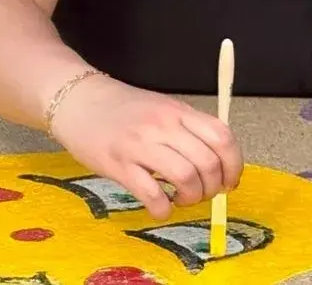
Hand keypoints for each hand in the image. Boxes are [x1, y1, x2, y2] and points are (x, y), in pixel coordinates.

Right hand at [45, 74, 241, 219]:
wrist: (77, 101)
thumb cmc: (120, 109)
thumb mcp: (161, 109)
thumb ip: (187, 130)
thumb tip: (216, 164)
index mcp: (178, 112)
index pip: (222, 138)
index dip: (233, 165)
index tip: (229, 181)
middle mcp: (163, 126)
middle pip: (208, 162)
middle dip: (213, 188)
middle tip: (203, 193)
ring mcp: (140, 145)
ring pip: (186, 178)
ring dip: (191, 198)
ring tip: (181, 199)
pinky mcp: (118, 165)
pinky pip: (152, 195)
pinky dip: (163, 209)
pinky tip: (159, 207)